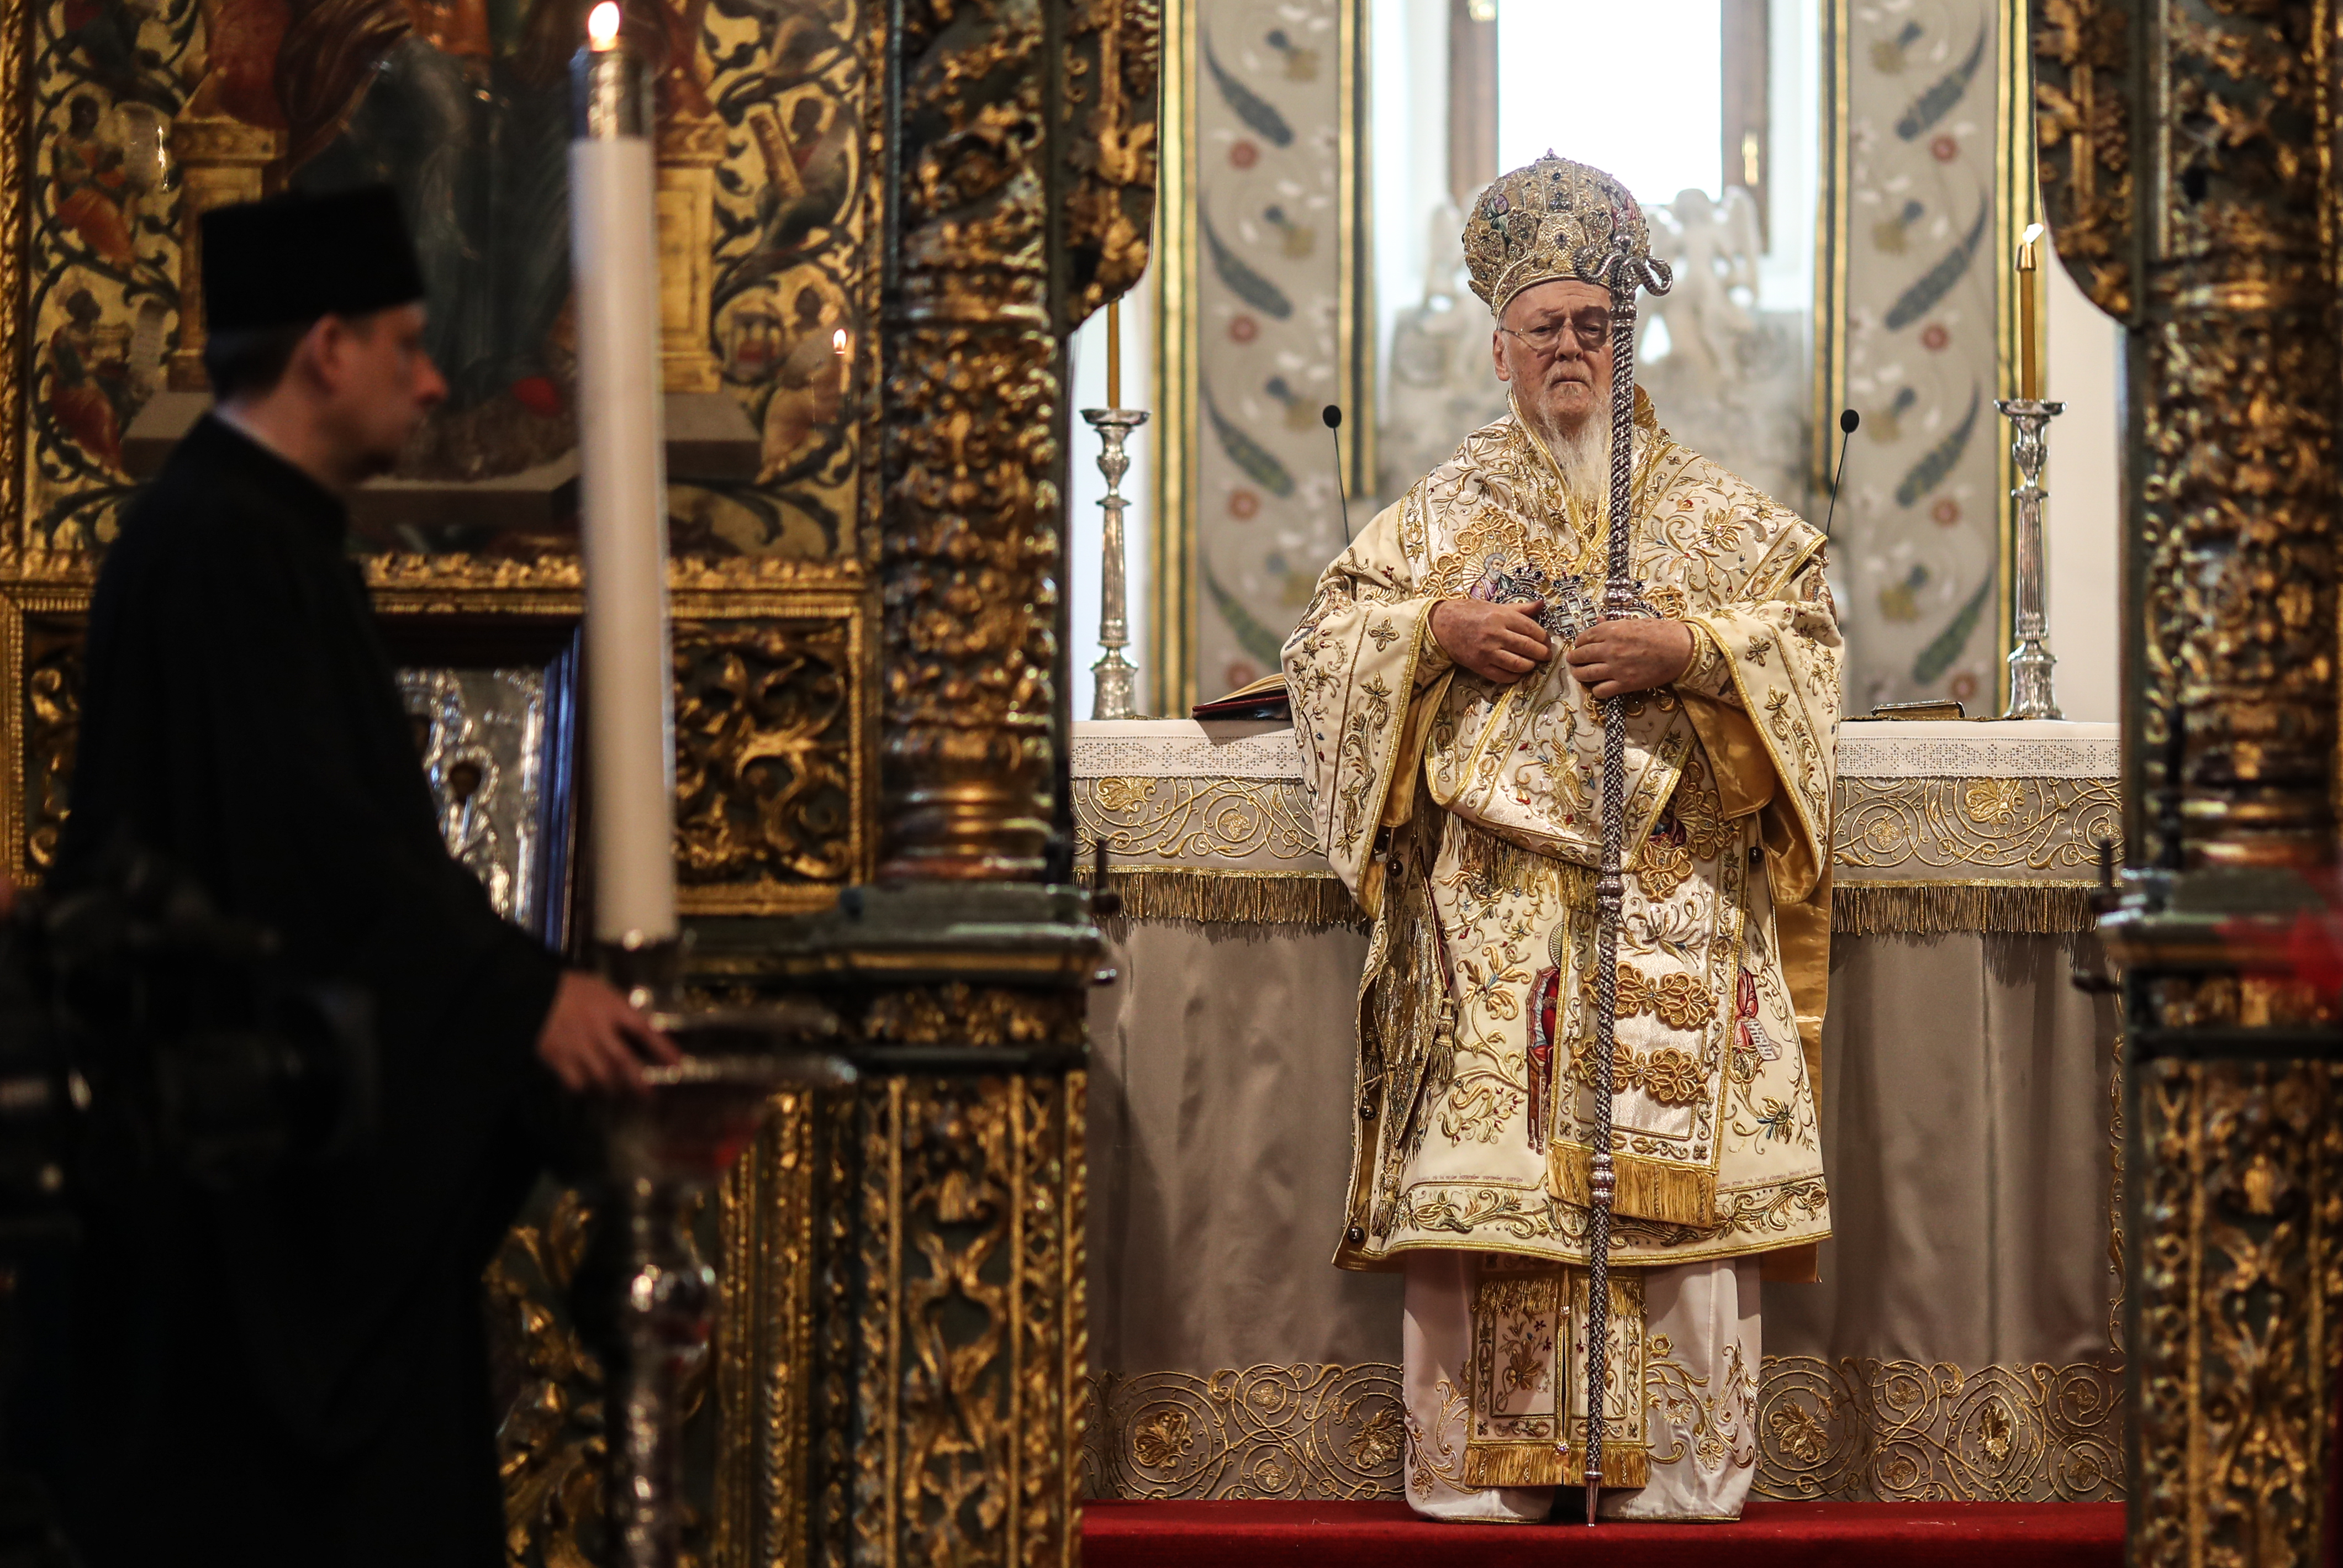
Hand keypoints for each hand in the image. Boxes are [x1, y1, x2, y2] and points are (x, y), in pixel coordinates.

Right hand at [535, 971, 679, 1095]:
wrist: (530, 993)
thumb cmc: (568, 988)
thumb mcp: (599, 988)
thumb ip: (618, 1006)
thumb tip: (638, 1022)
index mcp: (611, 1007)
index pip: (644, 1029)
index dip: (662, 1048)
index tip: (677, 1063)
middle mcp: (597, 1029)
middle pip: (624, 1061)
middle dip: (640, 1082)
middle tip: (651, 1096)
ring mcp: (577, 1045)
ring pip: (602, 1076)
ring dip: (615, 1088)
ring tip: (623, 1094)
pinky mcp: (558, 1058)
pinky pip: (576, 1081)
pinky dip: (586, 1088)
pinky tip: (591, 1088)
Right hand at [1430, 597, 1551, 683]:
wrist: (1442, 625)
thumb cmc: (1469, 613)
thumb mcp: (1496, 606)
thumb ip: (1520, 608)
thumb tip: (1541, 605)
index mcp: (1501, 617)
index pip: (1532, 629)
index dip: (1543, 637)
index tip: (1546, 641)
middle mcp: (1495, 634)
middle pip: (1528, 647)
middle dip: (1542, 653)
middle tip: (1546, 655)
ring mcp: (1487, 651)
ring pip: (1518, 664)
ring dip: (1531, 665)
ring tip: (1533, 663)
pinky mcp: (1479, 665)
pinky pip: (1503, 676)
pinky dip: (1514, 676)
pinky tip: (1518, 672)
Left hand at [1565, 619, 1696, 699]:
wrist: (1680, 649)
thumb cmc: (1661, 632)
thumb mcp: (1634, 622)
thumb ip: (1613, 624)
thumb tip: (1599, 621)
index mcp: (1611, 631)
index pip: (1585, 637)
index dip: (1579, 642)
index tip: (1578, 645)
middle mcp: (1609, 649)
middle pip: (1581, 655)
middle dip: (1574, 658)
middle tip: (1573, 660)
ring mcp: (1615, 668)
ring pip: (1585, 674)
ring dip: (1578, 674)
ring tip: (1578, 673)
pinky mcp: (1624, 684)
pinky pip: (1601, 691)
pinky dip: (1596, 690)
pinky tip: (1598, 687)